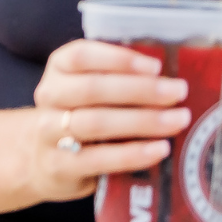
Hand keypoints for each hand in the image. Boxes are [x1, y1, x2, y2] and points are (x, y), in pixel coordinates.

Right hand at [29, 39, 190, 202]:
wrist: (43, 158)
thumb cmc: (82, 115)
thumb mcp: (90, 89)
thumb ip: (119, 78)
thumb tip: (170, 77)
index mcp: (58, 68)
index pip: (81, 55)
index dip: (119, 59)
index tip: (156, 66)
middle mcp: (49, 96)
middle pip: (92, 88)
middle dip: (141, 90)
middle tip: (178, 92)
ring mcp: (49, 131)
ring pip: (96, 122)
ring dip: (142, 121)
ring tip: (178, 120)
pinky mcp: (60, 165)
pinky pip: (99, 158)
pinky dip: (133, 153)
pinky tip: (160, 149)